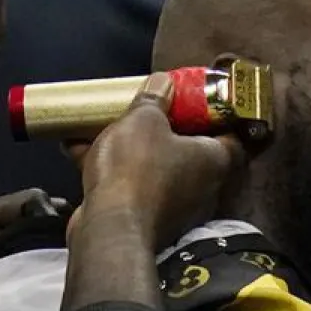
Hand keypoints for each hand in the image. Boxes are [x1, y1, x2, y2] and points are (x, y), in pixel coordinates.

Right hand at [72, 73, 242, 246]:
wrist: (110, 228)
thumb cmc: (136, 169)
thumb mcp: (143, 119)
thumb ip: (155, 98)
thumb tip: (164, 82)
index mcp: (214, 159)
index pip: (231, 135)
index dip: (215, 116)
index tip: (196, 102)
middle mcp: (203, 187)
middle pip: (188, 150)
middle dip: (163, 130)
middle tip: (146, 112)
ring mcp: (175, 208)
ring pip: (154, 168)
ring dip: (129, 149)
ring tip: (101, 128)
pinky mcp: (146, 220)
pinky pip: (132, 187)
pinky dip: (111, 171)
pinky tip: (79, 151)